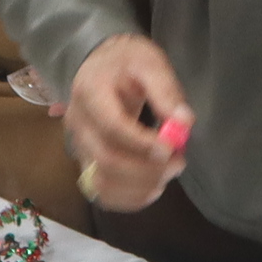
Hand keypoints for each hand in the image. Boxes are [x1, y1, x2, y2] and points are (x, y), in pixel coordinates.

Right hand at [66, 33, 194, 210]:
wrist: (99, 66)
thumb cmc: (126, 62)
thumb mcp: (150, 63)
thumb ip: (166, 91)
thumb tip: (183, 122)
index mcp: (90, 93)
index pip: (112, 126)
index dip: (142, 143)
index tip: (171, 148)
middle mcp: (78, 124)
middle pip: (106, 160)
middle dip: (147, 169)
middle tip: (179, 162)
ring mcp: (78, 147)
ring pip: (101, 183)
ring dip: (140, 187)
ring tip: (168, 174)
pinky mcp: (86, 163)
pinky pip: (101, 193)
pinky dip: (128, 199)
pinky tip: (153, 188)